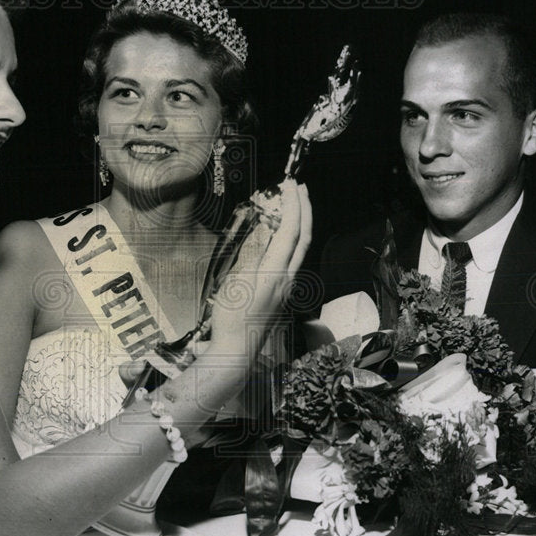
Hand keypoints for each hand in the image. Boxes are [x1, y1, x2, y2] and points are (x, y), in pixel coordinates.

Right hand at [210, 180, 311, 353]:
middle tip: (299, 187)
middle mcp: (288, 278)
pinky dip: (290, 238)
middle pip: (303, 237)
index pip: (291, 231)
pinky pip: (291, 258)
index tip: (290, 184)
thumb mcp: (236, 282)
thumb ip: (253, 254)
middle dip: (304, 209)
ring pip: (300, 248)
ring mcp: (287, 286)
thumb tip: (266, 229)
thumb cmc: (231, 320)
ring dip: (299, 223)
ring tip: (291, 204)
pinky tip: (280, 234)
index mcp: (276, 273)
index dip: (293, 205)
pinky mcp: (282, 292)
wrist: (237, 351)